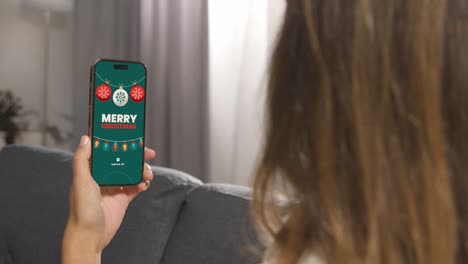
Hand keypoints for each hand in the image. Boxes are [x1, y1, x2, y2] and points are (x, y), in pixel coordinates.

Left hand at [62, 135, 155, 262]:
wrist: (91, 235)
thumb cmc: (81, 210)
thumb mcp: (80, 181)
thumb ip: (82, 159)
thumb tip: (85, 139)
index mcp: (92, 170)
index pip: (108, 151)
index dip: (120, 143)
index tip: (131, 139)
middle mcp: (103, 177)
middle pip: (123, 160)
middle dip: (136, 156)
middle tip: (149, 153)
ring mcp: (114, 188)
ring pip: (132, 172)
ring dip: (142, 170)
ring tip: (147, 174)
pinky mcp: (123, 199)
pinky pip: (136, 186)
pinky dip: (142, 183)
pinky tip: (144, 184)